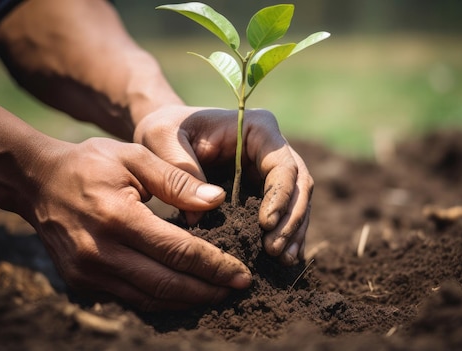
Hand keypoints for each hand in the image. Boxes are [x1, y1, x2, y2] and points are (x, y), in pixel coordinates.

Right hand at [24, 137, 250, 310]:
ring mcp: (88, 272)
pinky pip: (130, 298)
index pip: (178, 251)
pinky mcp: (81, 282)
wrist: (36, 182)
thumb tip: (216, 200)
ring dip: (186, 300)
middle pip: (167, 283)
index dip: (214, 265)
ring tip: (216, 293)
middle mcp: (101, 252)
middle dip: (207, 290)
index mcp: (118, 217)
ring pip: (149, 298)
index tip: (242, 273)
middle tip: (237, 288)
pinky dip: (160, 299)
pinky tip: (182, 292)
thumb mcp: (134, 157)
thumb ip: (176, 180)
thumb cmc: (90, 163)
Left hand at [134, 105, 312, 265]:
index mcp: (257, 128)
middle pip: (299, 184)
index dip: (281, 195)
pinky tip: (282, 261)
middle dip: (291, 219)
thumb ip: (180, 172)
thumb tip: (201, 215)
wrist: (163, 135)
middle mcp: (271, 147)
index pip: (282, 164)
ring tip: (283, 261)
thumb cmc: (163, 130)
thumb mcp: (161, 139)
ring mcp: (270, 169)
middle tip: (274, 251)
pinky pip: (285, 213)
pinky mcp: (263, 190)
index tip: (265, 225)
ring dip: (293, 232)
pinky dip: (286, 235)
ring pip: (298, 201)